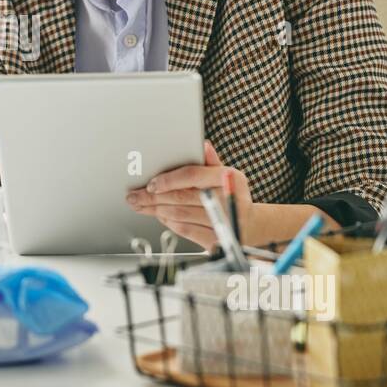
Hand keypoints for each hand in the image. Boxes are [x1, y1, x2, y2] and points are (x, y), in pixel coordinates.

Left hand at [125, 140, 254, 250]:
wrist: (252, 225)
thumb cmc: (232, 194)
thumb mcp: (227, 174)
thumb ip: (211, 162)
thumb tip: (203, 145)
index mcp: (229, 178)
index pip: (192, 175)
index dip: (168, 180)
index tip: (150, 184)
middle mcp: (227, 200)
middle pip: (180, 197)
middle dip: (151, 197)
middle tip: (134, 196)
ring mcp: (222, 222)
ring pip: (179, 214)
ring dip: (155, 210)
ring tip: (140, 205)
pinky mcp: (216, 240)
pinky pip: (185, 230)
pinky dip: (169, 223)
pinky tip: (159, 216)